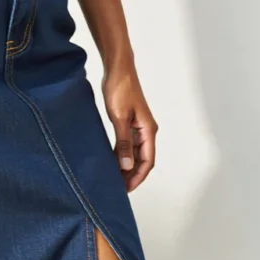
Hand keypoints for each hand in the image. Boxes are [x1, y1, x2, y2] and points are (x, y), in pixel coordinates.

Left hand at [101, 64, 156, 191]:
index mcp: (148, 130)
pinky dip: (121, 154)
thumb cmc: (120, 89)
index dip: (138, 177)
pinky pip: (128, 144)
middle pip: (142, 159)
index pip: (147, 161)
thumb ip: (123, 142)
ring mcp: (138, 127)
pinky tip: (111, 162)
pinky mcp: (129, 122)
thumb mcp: (119, 118)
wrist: (118, 69)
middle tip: (117, 188)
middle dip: (131, 175)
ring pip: (135, 153)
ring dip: (126, 166)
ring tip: (114, 178)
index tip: (126, 189)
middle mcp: (146, 130)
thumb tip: (126, 165)